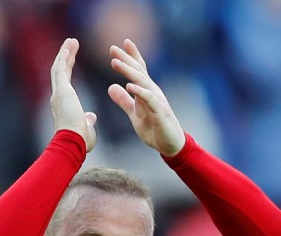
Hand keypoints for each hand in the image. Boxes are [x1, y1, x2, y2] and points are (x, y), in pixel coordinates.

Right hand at [50, 38, 96, 151]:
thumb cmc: (80, 142)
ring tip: (71, 41)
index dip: (67, 67)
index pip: (64, 81)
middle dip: (65, 57)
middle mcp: (57, 97)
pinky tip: (69, 46)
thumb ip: (88, 120)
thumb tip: (92, 116)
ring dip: (64, 53)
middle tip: (71, 43)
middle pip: (60, 71)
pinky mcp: (61, 91)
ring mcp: (58, 93)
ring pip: (59, 68)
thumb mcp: (87, 128)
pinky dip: (64, 56)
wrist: (73, 143)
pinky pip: (60, 69)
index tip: (71, 57)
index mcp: (63, 105)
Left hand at [107, 39, 185, 156]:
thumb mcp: (134, 114)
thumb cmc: (154, 128)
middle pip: (138, 71)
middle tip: (112, 48)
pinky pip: (149, 99)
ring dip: (128, 71)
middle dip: (126, 59)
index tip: (120, 44)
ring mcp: (157, 100)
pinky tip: (129, 86)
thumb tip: (110, 87)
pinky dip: (139, 91)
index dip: (130, 57)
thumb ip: (124, 101)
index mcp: (146, 91)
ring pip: (142, 82)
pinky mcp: (159, 112)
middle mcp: (152, 92)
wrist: (170, 144)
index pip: (138, 70)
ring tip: (115, 62)